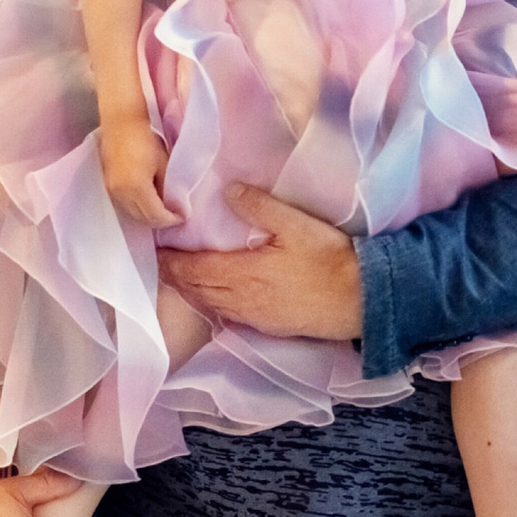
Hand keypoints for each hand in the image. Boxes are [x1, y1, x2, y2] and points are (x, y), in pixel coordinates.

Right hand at [102, 119, 177, 228]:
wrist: (122, 124)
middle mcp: (121, 193)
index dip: (171, 219)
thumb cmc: (146, 140)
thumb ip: (169, 189)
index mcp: (136, 187)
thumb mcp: (164, 164)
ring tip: (165, 209)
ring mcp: (112, 191)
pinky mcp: (108, 187)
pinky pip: (125, 206)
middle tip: (176, 214)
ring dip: (149, 216)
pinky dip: (138, 209)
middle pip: (143, 219)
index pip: (156, 215)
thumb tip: (176, 207)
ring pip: (132, 215)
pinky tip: (149, 201)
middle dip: (161, 221)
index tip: (184, 216)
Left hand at [158, 184, 362, 339]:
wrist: (359, 300)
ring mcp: (253, 316)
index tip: (157, 249)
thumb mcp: (296, 224)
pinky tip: (215, 296)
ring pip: (209, 305)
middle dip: (175, 277)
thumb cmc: (329, 259)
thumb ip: (259, 206)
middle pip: (195, 291)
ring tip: (181, 277)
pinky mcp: (267, 325)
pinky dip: (211, 304)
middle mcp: (239, 299)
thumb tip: (227, 191)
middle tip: (163, 262)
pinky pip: (227, 315)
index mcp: (241, 273)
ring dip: (191, 292)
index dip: (171, 261)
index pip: (192, 269)